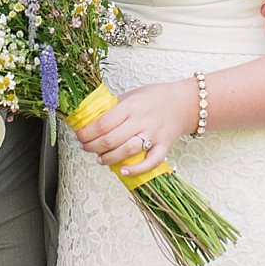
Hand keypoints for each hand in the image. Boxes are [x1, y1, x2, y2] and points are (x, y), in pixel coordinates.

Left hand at [71, 80, 198, 177]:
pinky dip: (136, 169)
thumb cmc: (156, 98)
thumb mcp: (132, 94)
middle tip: (85, 147)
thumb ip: (115, 107)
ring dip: (109, 158)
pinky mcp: (164, 146)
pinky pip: (151, 162)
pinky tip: (123, 170)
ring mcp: (154, 134)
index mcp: (131, 106)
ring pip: (127, 151)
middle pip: (111, 139)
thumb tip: (93, 119)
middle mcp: (141, 120)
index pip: (103, 123)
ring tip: (100, 158)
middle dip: (92, 146)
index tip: (80, 136)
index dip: (87, 133)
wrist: (185, 103)